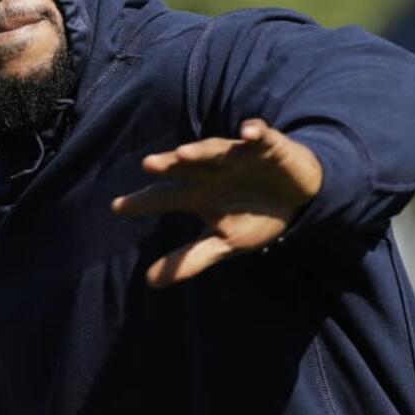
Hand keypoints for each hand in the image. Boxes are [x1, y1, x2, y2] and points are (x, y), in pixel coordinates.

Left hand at [111, 119, 322, 288]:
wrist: (298, 198)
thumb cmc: (254, 218)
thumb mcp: (223, 243)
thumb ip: (188, 260)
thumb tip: (149, 282)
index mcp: (197, 194)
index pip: (164, 196)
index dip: (142, 201)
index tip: (116, 207)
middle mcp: (211, 171)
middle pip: (184, 166)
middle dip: (168, 164)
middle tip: (148, 165)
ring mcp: (238, 156)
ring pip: (215, 149)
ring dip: (201, 150)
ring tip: (183, 153)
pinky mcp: (268, 146)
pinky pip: (261, 136)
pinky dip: (255, 132)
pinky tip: (248, 132)